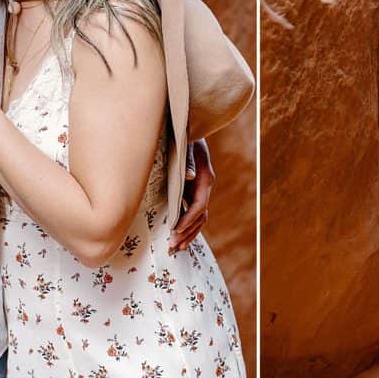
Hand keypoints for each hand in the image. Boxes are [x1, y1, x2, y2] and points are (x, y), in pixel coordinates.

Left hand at [169, 139, 213, 253]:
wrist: (186, 129)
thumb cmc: (185, 137)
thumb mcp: (187, 146)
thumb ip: (189, 161)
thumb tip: (190, 176)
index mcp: (206, 178)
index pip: (200, 205)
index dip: (188, 219)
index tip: (175, 230)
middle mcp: (204, 187)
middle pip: (200, 217)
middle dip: (187, 233)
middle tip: (172, 246)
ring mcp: (199, 191)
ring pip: (198, 219)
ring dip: (188, 234)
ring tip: (175, 248)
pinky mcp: (191, 192)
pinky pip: (192, 214)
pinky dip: (186, 227)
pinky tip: (177, 237)